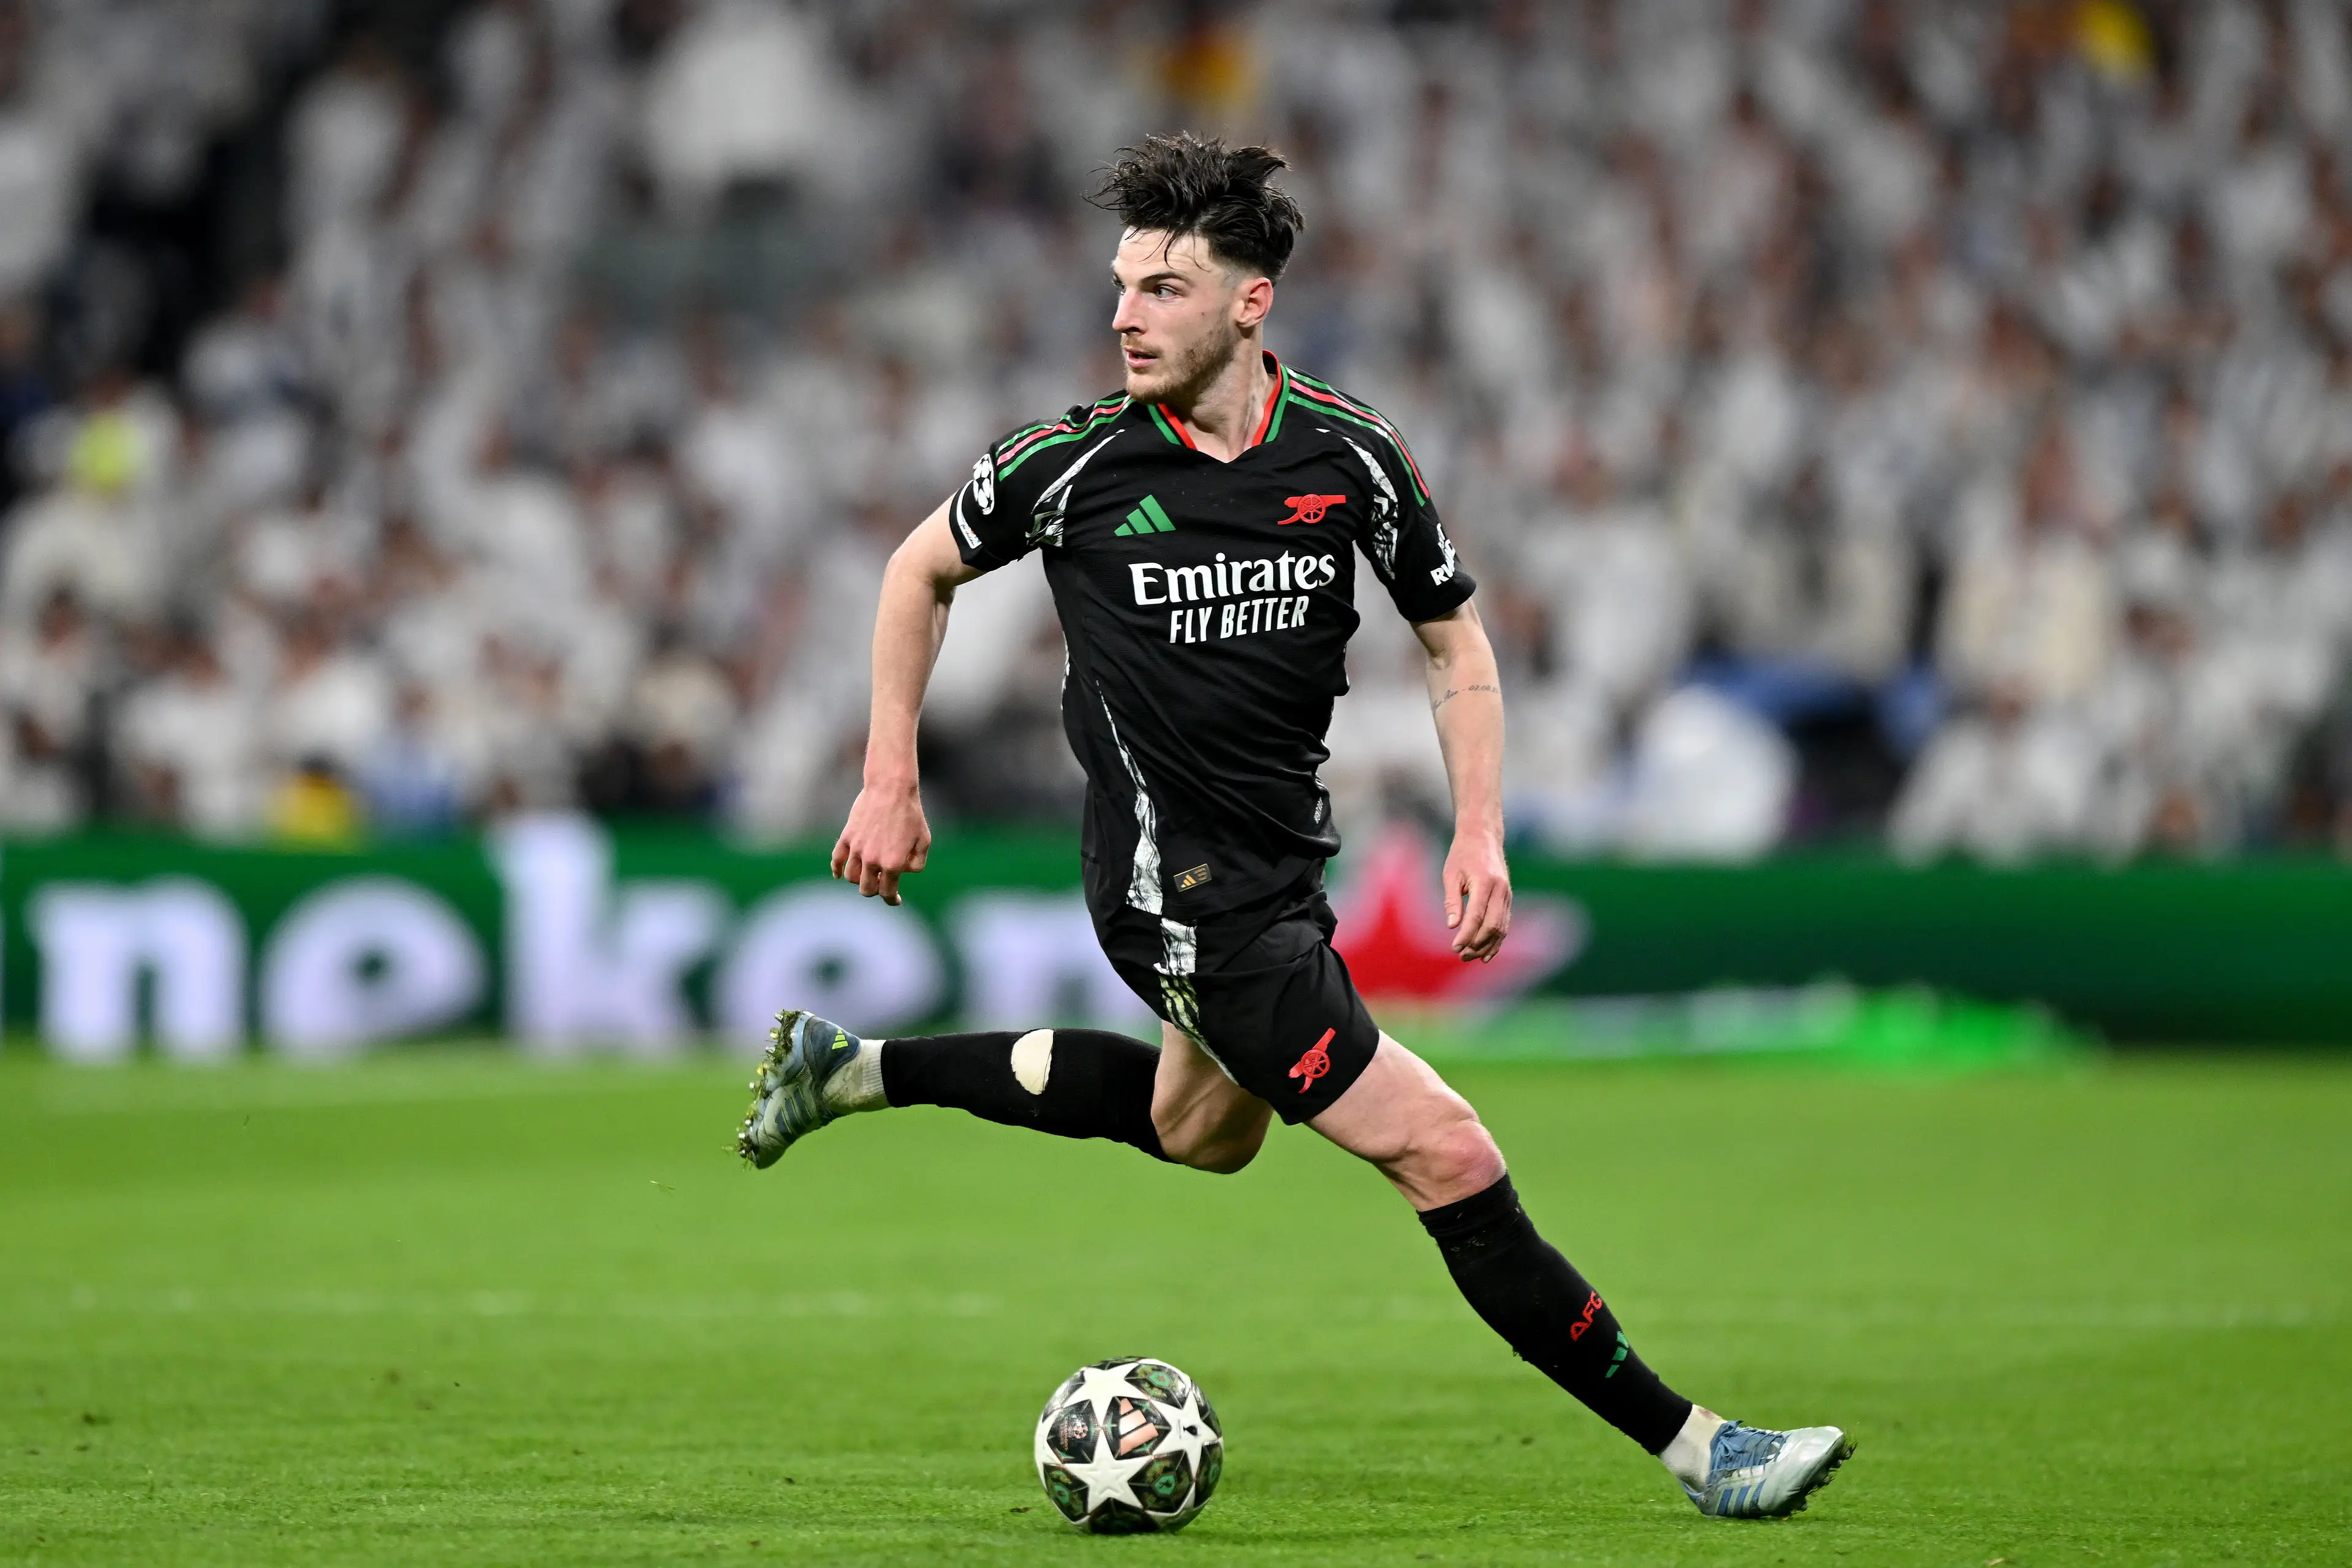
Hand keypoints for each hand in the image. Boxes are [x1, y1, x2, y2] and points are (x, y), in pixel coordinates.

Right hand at [831, 778, 930, 905]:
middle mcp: (873, 859)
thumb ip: (916, 863)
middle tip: (881, 884)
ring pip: (851, 877)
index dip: (891, 900)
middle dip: (874, 891)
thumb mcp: (924, 841)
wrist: (891, 788)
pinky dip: (836, 869)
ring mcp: (857, 849)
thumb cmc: (911, 813)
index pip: (887, 893)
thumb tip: (902, 872)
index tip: (895, 899)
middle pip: (866, 889)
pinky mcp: (847, 837)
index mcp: (893, 863)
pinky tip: (839, 874)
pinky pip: (837, 859)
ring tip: (867, 874)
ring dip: (859, 879)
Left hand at [1441, 829, 1511, 962]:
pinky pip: (1505, 924)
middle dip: (1477, 944)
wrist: (1483, 837)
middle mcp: (1501, 890)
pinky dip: (1497, 940)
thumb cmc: (1462, 854)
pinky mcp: (1508, 898)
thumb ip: (1452, 901)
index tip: (1454, 947)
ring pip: (1501, 928)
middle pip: (1493, 926)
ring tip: (1470, 957)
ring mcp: (1507, 895)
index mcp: (1485, 883)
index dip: (1466, 935)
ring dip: (1487, 946)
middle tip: (1461, 956)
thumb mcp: (1451, 874)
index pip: (1476, 917)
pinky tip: (1486, 953)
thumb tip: (1452, 926)